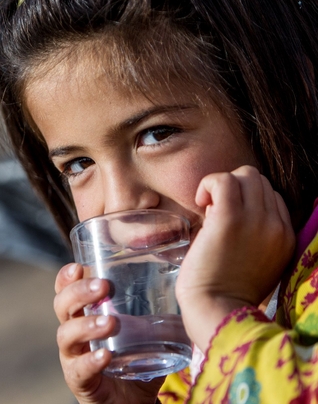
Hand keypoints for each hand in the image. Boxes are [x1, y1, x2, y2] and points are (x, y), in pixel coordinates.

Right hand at [54, 263, 163, 403]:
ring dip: (86, 325)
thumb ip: (158, 312)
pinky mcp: (80, 381)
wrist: (133, 401)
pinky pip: (78, 369)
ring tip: (110, 323)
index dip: (67, 277)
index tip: (79, 266)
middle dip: (79, 293)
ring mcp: (73, 357)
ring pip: (66, 335)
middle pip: (61, 306)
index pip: (66, 289)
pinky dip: (91, 361)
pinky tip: (104, 355)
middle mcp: (73, 333)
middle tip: (103, 286)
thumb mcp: (145, 332)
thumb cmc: (135, 360)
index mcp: (84, 315)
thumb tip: (191, 287)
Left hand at [176, 165, 294, 351]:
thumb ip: (253, 237)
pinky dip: (208, 184)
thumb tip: (222, 209)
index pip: (273, 198)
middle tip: (215, 213)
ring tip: (206, 207)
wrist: (216, 311)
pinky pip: (222, 180)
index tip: (227, 222)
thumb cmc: (225, 293)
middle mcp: (277, 226)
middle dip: (235, 190)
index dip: (247, 202)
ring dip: (221, 184)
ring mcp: (256, 220)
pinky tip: (199, 202)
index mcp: (286, 238)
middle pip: (260, 182)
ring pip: (245, 175)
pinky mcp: (229, 219)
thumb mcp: (256, 264)